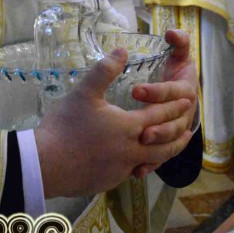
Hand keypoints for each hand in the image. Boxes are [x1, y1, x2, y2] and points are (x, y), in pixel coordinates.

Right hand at [34, 41, 193, 198]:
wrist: (47, 165)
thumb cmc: (66, 126)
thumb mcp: (85, 92)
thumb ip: (106, 70)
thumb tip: (122, 50)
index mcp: (128, 126)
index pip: (159, 115)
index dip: (173, 106)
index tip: (186, 100)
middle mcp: (132, 150)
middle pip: (164, 144)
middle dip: (176, 133)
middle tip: (186, 128)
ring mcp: (121, 169)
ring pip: (151, 161)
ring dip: (164, 152)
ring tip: (169, 147)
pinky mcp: (109, 182)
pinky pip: (133, 172)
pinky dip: (142, 165)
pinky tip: (137, 163)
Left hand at [129, 28, 198, 177]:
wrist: (181, 94)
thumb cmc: (175, 71)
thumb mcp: (178, 54)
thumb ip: (179, 42)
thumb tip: (171, 32)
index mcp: (186, 90)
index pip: (173, 92)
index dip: (157, 92)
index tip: (135, 89)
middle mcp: (186, 113)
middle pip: (175, 122)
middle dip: (158, 123)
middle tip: (138, 124)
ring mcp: (178, 130)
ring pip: (171, 142)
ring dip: (158, 144)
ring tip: (141, 143)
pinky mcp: (167, 144)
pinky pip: (161, 157)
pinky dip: (151, 165)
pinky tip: (137, 171)